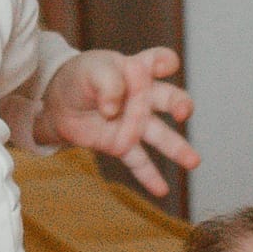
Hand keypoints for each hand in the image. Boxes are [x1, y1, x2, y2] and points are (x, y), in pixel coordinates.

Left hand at [32, 46, 198, 196]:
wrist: (59, 102)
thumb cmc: (80, 78)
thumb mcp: (91, 71)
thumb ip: (107, 84)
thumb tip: (113, 110)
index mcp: (136, 69)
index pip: (158, 61)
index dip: (164, 62)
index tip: (167, 66)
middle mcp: (142, 97)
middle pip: (167, 98)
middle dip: (179, 104)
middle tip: (183, 112)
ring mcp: (134, 123)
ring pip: (160, 135)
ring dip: (177, 148)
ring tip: (193, 161)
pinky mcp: (122, 144)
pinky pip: (138, 161)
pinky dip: (148, 176)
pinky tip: (161, 190)